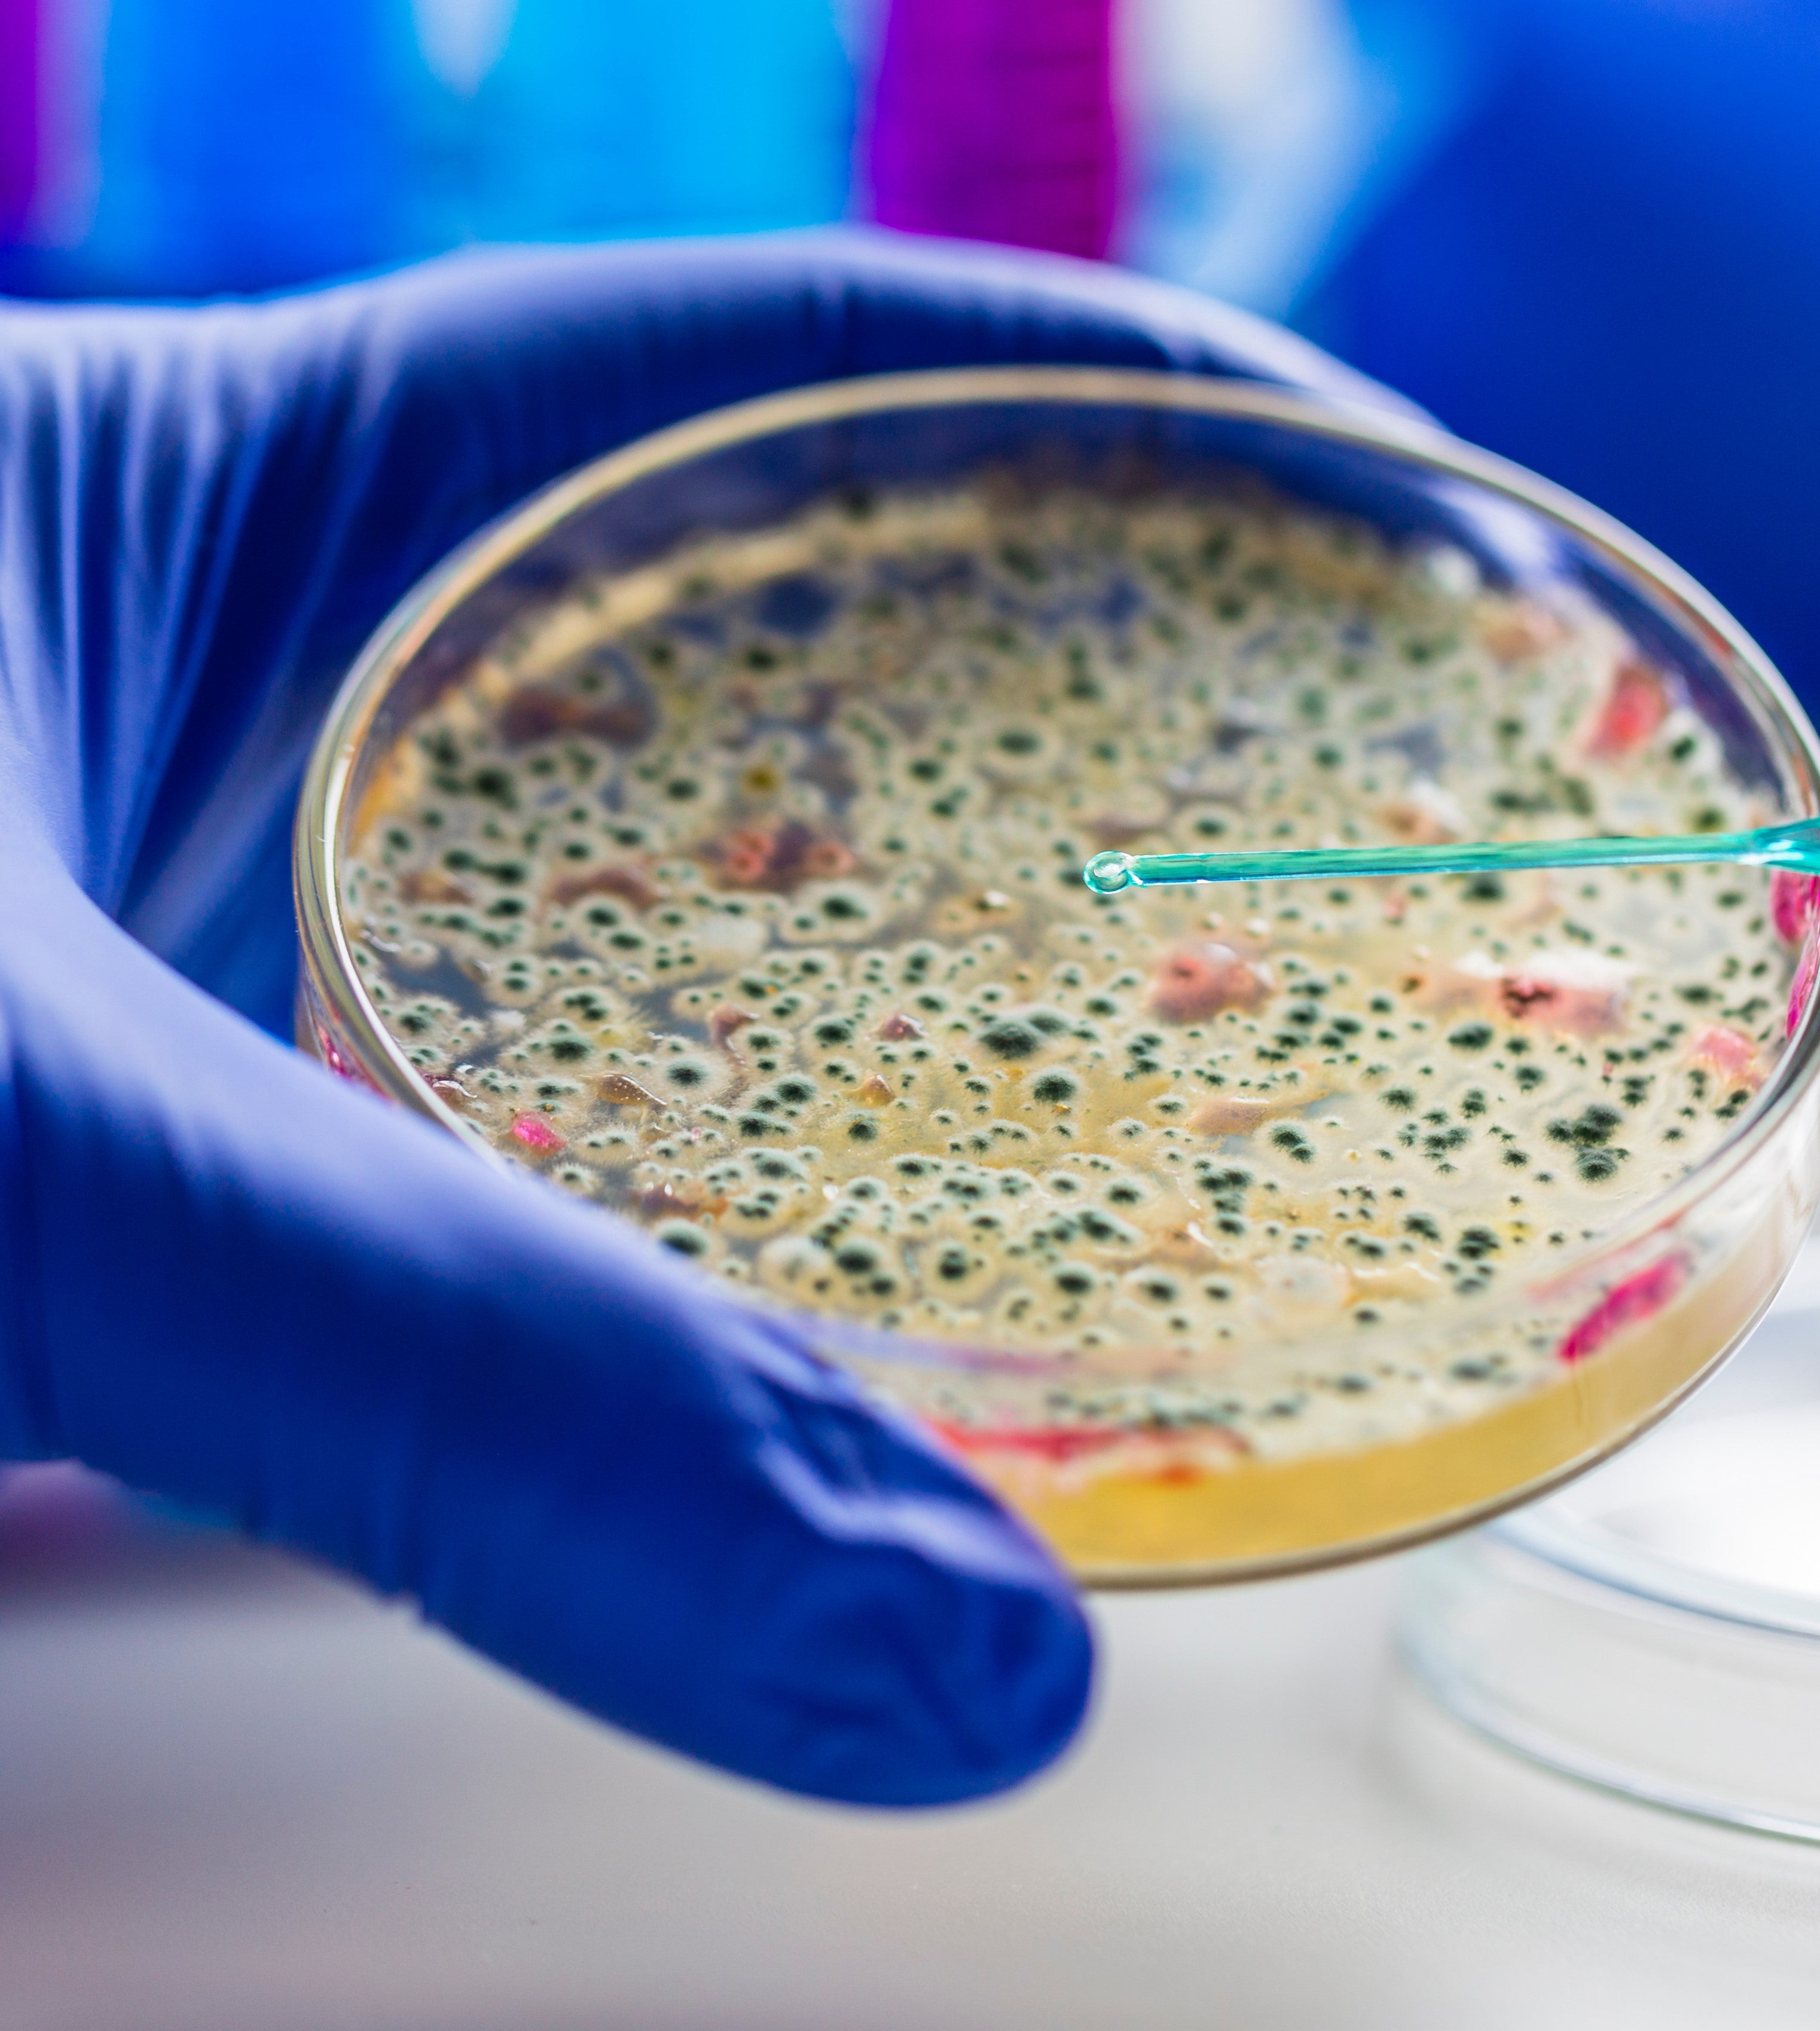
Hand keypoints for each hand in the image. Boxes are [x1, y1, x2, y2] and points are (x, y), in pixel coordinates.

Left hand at [0, 232, 1399, 1803]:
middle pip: (817, 635)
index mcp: (299, 489)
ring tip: (1223, 1077)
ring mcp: (283, 887)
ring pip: (714, 903)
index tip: (1389, 503)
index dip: (1139, 405)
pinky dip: (741, 1205)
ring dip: (949, 985)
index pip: (821, 373)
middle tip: (1377, 825)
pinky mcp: (218, 1092)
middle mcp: (327, 671)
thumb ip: (431, 1364)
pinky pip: (573, 1119)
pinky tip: (892, 1298)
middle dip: (1113, 706)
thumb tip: (955, 1657)